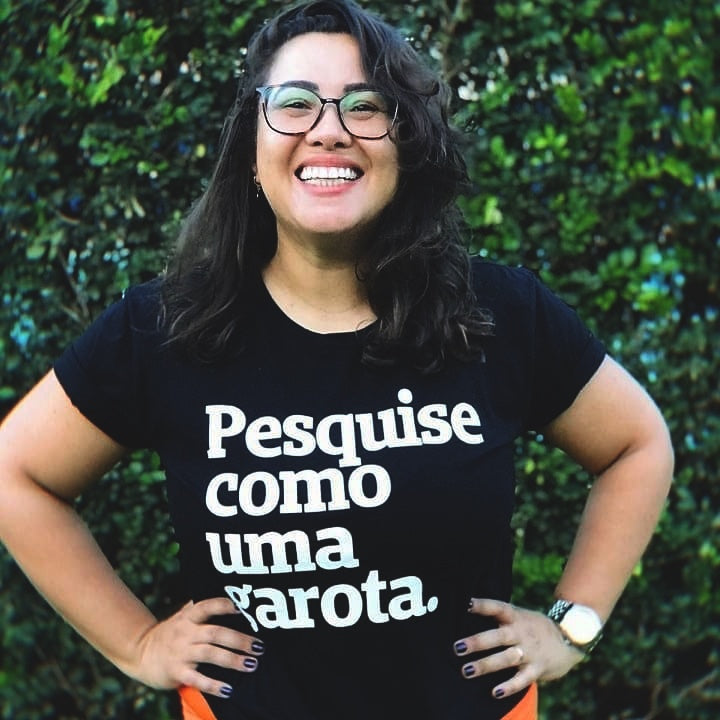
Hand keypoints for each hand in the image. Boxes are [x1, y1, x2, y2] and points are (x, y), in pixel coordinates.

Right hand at [124, 598, 264, 698]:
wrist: (141, 653)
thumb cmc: (171, 633)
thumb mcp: (183, 616)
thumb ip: (202, 608)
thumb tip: (230, 595)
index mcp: (189, 617)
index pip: (207, 606)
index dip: (223, 605)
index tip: (241, 608)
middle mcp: (186, 632)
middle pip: (215, 633)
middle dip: (239, 640)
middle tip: (259, 646)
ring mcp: (181, 653)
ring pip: (210, 654)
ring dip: (232, 660)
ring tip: (251, 664)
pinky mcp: (177, 673)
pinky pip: (197, 679)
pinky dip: (213, 685)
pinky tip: (229, 690)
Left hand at [452, 598, 583, 699]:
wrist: (569, 639)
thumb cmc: (534, 626)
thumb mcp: (520, 615)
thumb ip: (500, 616)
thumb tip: (467, 610)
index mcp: (516, 616)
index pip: (498, 607)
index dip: (483, 605)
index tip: (466, 603)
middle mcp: (522, 632)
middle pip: (498, 636)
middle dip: (477, 642)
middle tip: (457, 648)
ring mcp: (530, 651)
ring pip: (506, 658)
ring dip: (486, 665)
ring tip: (466, 670)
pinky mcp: (537, 669)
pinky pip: (522, 680)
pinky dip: (509, 686)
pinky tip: (495, 692)